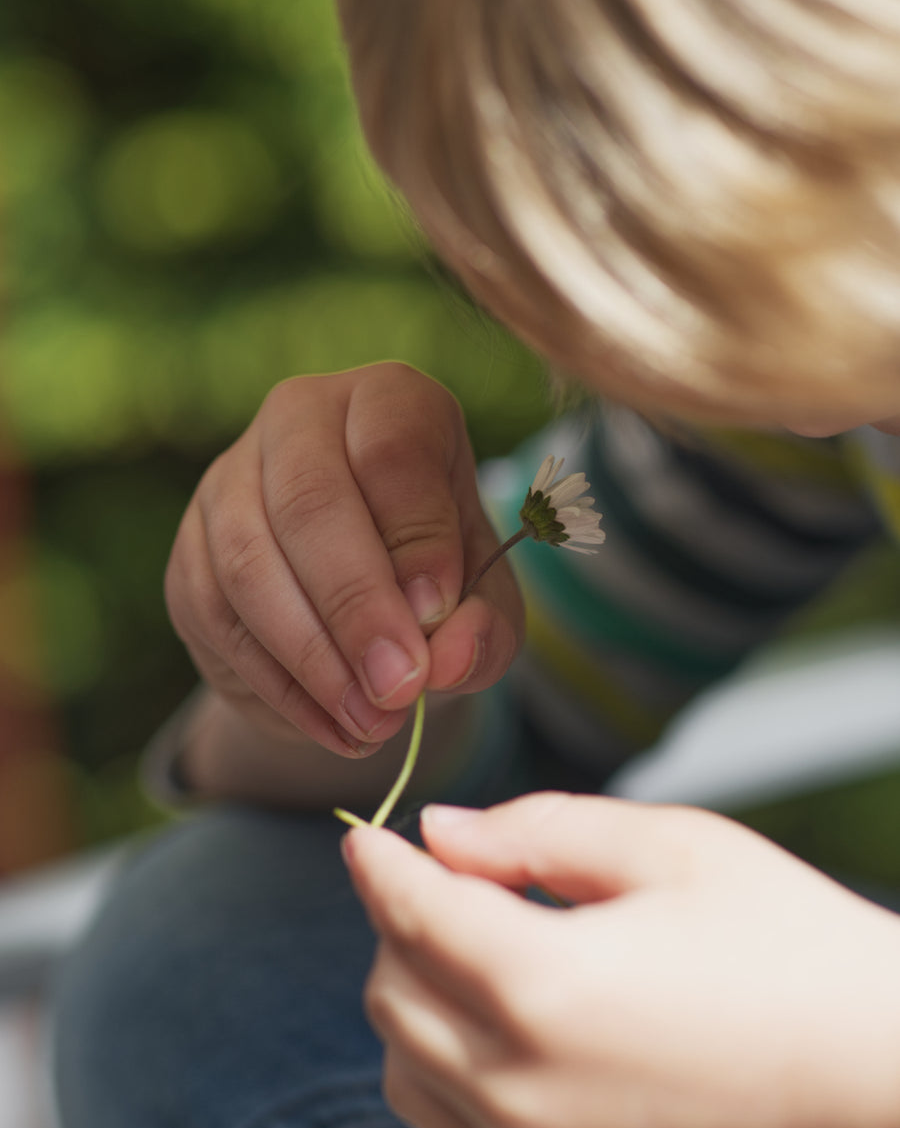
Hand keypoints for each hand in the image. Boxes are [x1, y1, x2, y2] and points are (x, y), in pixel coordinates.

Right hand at [164, 364, 522, 756]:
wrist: (362, 599)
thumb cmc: (436, 576)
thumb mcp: (484, 598)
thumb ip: (483, 624)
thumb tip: (446, 658)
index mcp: (387, 401)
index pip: (391, 448)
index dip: (416, 535)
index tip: (439, 614)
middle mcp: (298, 418)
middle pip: (309, 502)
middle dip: (356, 606)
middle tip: (399, 686)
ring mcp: (229, 479)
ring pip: (249, 563)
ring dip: (313, 657)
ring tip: (372, 721)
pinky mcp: (189, 549)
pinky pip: (217, 617)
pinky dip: (279, 685)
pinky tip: (334, 726)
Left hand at [346, 792, 899, 1127]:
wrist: (892, 1088)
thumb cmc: (798, 954)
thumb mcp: (676, 848)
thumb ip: (539, 830)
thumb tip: (443, 832)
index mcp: (542, 986)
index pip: (410, 912)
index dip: (379, 862)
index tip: (368, 836)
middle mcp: (520, 1084)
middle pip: (390, 990)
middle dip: (399, 922)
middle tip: (451, 875)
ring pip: (405, 1067)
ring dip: (410, 997)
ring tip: (476, 947)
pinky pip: (452, 1125)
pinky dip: (439, 1066)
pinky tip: (494, 1022)